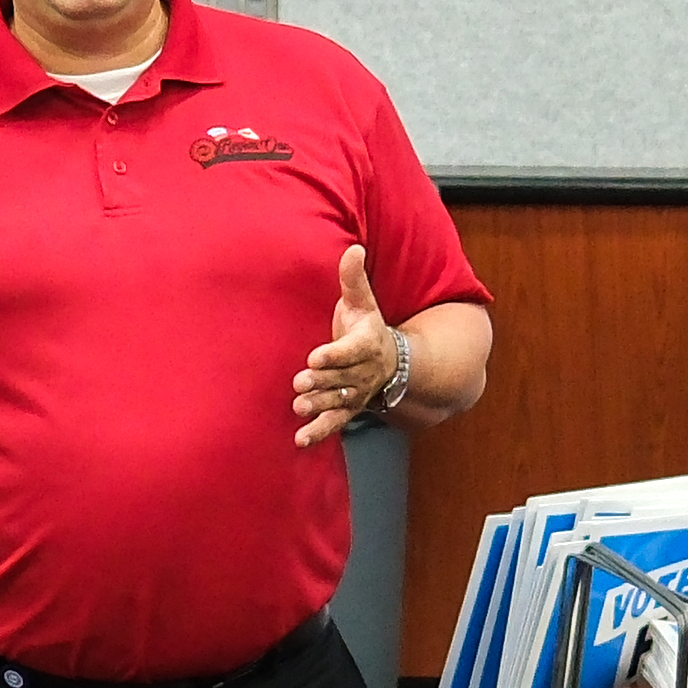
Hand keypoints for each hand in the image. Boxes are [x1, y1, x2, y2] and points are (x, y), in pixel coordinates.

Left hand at [287, 249, 404, 451]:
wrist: (389, 361)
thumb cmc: (366, 327)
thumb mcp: (362, 302)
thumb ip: (353, 278)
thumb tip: (354, 248)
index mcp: (368, 343)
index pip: (352, 350)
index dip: (335, 354)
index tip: (315, 357)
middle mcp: (364, 371)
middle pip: (344, 378)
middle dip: (323, 382)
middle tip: (300, 383)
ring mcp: (356, 393)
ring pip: (339, 402)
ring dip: (320, 407)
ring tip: (299, 407)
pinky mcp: (348, 409)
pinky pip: (336, 423)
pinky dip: (319, 432)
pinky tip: (300, 439)